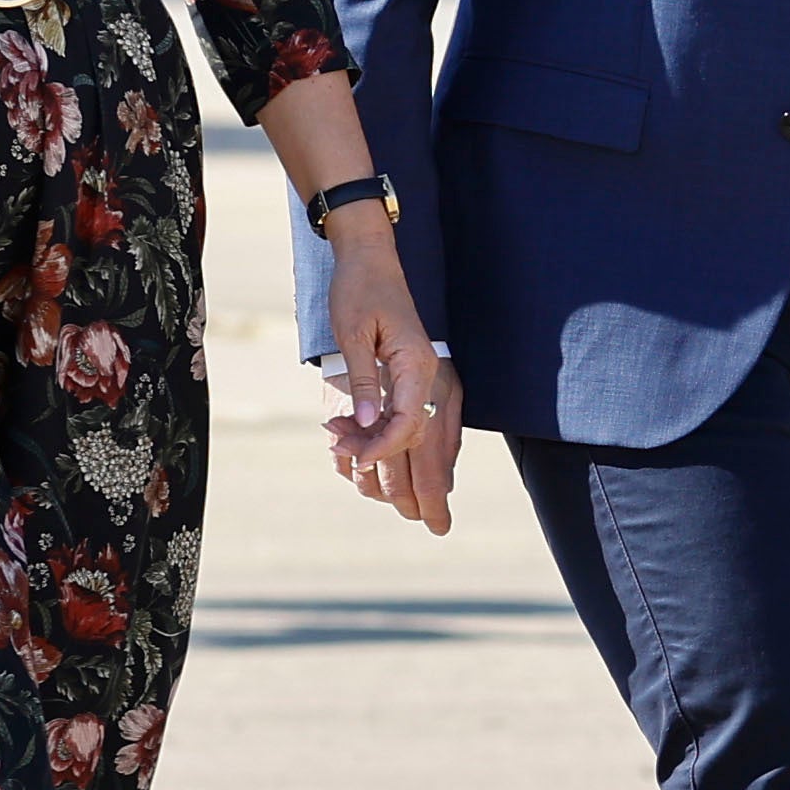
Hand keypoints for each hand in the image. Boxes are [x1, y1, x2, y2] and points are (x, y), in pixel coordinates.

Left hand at [321, 211, 449, 533]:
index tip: (357, 462)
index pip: (407, 425)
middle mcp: (433, 379)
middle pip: (436, 447)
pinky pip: (431, 430)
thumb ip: (362, 382)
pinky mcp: (425, 383)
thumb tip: (365, 427)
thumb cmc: (359, 292)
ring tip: (414, 504)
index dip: (381, 449)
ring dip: (424, 473)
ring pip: (437, 443)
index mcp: (418, 367)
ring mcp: (434, 382)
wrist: (371, 261)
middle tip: (436, 528)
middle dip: (433, 489)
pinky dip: (422, 455)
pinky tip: (414, 474)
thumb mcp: (353, 333)